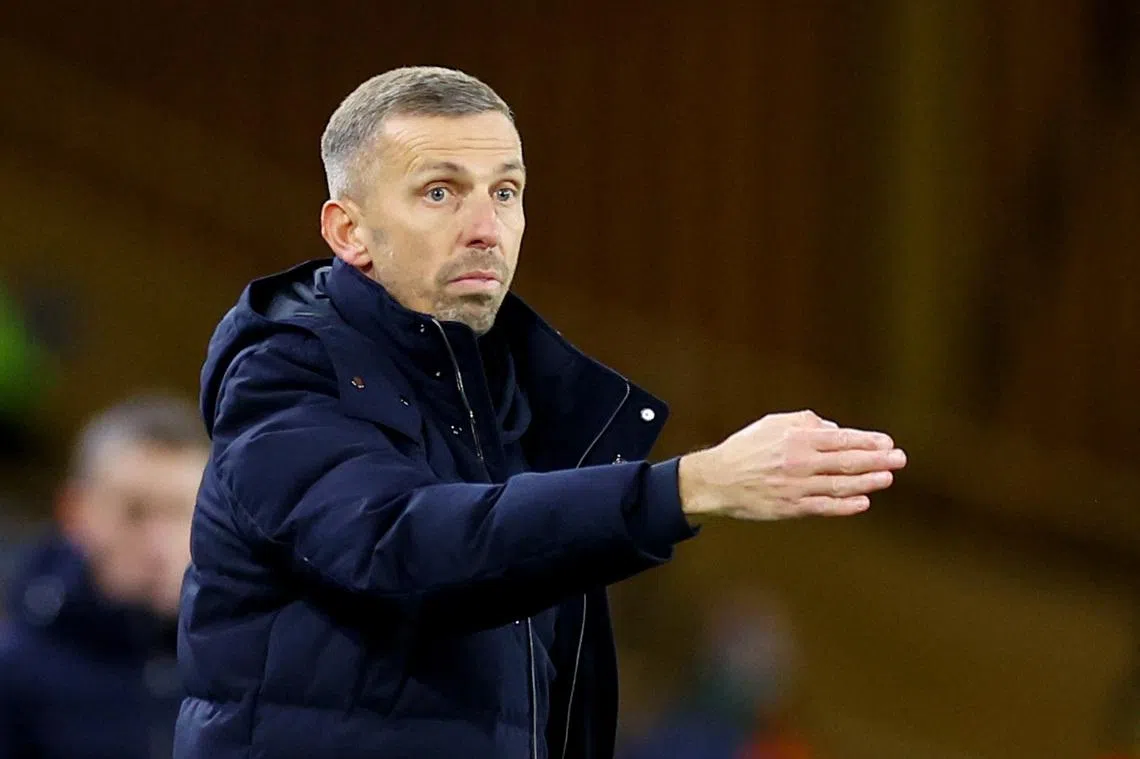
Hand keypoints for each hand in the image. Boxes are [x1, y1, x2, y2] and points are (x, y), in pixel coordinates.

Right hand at [678, 410, 905, 519]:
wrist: (717, 480)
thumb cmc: (746, 448)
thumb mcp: (772, 423)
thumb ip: (805, 422)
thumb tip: (835, 430)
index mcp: (797, 439)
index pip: (842, 439)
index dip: (868, 441)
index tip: (888, 443)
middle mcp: (800, 462)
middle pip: (847, 462)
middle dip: (877, 460)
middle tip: (899, 459)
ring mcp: (797, 487)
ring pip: (841, 485)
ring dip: (867, 482)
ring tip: (887, 478)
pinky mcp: (791, 508)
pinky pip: (824, 507)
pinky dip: (846, 506)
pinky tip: (863, 502)